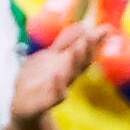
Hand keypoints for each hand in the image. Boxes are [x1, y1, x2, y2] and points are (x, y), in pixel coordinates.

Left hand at [10, 11, 104, 126]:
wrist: (22, 105)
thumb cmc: (38, 79)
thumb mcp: (50, 56)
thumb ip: (66, 42)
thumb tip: (84, 24)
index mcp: (69, 66)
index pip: (86, 52)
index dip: (95, 41)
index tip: (106, 28)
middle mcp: (68, 77)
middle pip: (82, 63)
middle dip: (88, 49)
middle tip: (92, 34)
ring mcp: (58, 89)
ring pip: (71, 76)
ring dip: (76, 62)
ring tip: (79, 47)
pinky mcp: (45, 102)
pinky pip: (55, 95)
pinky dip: (58, 86)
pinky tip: (58, 75)